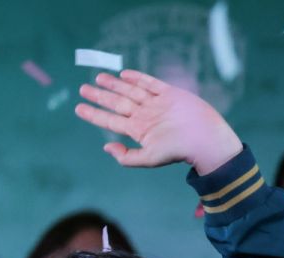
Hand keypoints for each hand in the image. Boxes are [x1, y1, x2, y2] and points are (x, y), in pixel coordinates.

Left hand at [74, 70, 242, 174]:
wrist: (205, 139)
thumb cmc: (178, 151)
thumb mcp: (148, 158)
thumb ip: (126, 157)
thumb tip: (106, 148)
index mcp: (138, 130)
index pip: (110, 120)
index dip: (94, 114)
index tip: (78, 108)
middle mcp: (144, 115)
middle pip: (117, 103)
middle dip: (100, 96)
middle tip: (82, 89)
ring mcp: (157, 103)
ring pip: (130, 91)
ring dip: (114, 84)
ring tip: (98, 78)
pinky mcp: (171, 93)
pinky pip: (151, 83)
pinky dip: (138, 78)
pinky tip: (124, 74)